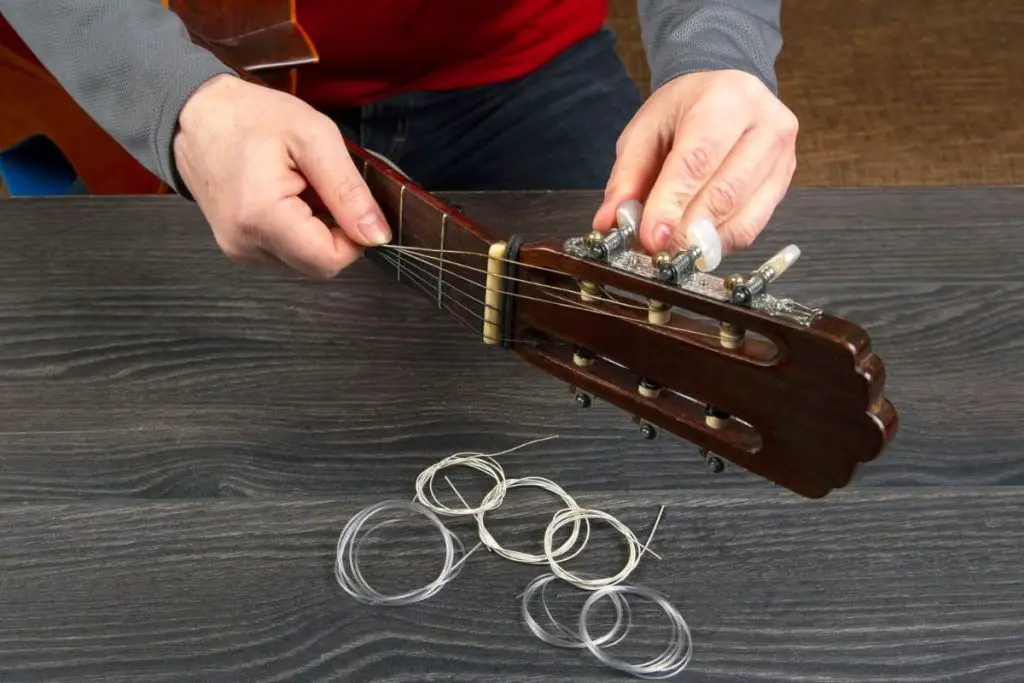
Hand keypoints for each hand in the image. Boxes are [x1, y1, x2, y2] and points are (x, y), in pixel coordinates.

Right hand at [173, 74, 390, 277]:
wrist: (194, 115)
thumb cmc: (248, 117)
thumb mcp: (314, 137)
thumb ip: (349, 191)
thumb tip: (377, 235)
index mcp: (263, 217)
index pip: (331, 260)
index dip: (354, 236)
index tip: (350, 202)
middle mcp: (246, 243)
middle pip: (319, 265)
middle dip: (335, 232)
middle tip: (321, 188)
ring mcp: (239, 249)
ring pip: (305, 261)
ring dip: (316, 231)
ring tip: (299, 188)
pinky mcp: (239, 247)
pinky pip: (286, 252)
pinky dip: (297, 230)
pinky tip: (286, 197)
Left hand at [594, 69, 797, 258]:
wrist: (726, 94)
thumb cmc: (685, 110)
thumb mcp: (646, 130)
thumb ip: (627, 176)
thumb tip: (610, 221)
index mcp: (727, 99)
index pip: (698, 160)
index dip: (673, 204)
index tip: (652, 237)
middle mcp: (765, 125)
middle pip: (725, 192)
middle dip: (686, 231)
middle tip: (657, 252)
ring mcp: (782, 156)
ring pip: (742, 217)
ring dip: (702, 243)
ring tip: (671, 251)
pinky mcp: (783, 183)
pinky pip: (752, 228)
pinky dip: (719, 243)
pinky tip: (696, 243)